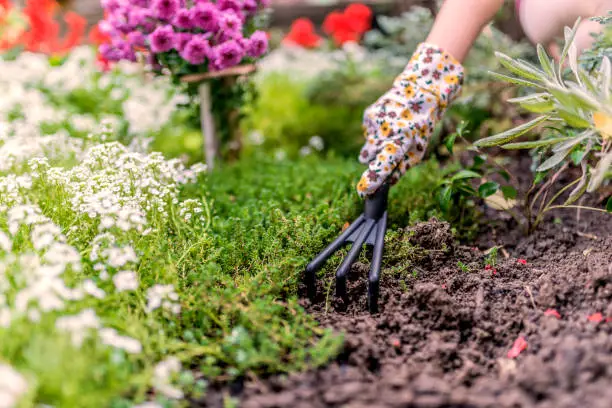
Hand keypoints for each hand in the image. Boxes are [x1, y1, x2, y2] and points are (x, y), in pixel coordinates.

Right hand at [356, 43, 464, 196]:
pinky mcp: (368, 115)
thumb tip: (388, 182)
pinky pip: (367, 134)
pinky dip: (375, 134)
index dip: (372, 180)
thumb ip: (403, 168)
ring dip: (375, 147)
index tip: (363, 191)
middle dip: (375, 160)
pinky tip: (387, 125)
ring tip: (391, 136)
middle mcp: (385, 132)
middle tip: (389, 151)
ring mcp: (374, 123)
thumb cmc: (421, 126)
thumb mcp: (419, 150)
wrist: (419, 91)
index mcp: (401, 141)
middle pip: (369, 158)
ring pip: (367, 147)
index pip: (383, 165)